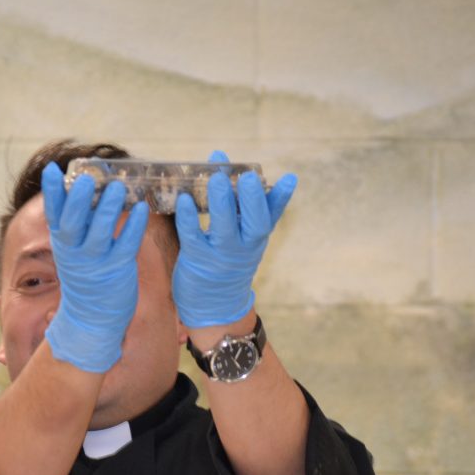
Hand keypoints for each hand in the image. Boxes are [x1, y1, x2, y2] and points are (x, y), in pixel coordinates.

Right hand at [40, 162, 148, 372]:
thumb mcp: (72, 251)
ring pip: (101, 234)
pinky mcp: (119, 270)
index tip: (52, 169)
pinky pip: (127, 245)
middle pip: (74, 224)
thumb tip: (78, 186)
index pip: (54, 215)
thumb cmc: (85, 277)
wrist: (92, 318)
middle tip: (86, 179)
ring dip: (108, 210)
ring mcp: (97, 263)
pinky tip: (142, 208)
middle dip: (78, 200)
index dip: (52, 192)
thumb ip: (76, 223)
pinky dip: (134, 227)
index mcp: (63, 245)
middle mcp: (76, 253)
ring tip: (117, 187)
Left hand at [172, 151, 296, 327]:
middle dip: (252, 199)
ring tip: (217, 178)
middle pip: (254, 223)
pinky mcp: (197, 260)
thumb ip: (248, 206)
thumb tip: (246, 166)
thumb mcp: (245, 239)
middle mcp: (244, 247)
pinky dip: (189, 218)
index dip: (282, 197)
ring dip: (221, 203)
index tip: (290, 178)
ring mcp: (221, 255)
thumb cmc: (229, 264)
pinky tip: (184, 200)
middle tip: (247, 176)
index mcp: (255, 238)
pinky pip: (193, 237)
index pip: (272, 215)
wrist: (215, 308)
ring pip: (224, 229)